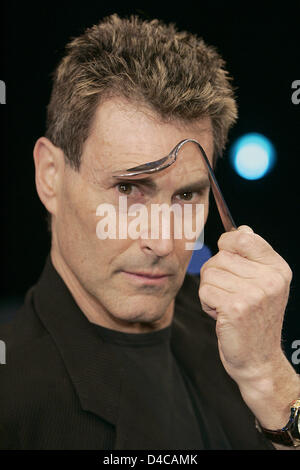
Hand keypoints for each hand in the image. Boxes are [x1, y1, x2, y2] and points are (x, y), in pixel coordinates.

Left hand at [199, 225, 292, 382]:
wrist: (259, 360)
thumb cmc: (255, 321)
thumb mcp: (263, 284)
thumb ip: (252, 255)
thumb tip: (241, 228)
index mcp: (278, 269)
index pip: (244, 236)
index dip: (227, 244)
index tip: (228, 260)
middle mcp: (270, 279)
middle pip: (220, 256)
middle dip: (216, 274)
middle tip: (230, 295)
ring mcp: (255, 294)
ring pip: (209, 273)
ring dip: (210, 290)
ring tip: (226, 306)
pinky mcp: (236, 308)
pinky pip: (205, 290)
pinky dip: (207, 303)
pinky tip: (221, 316)